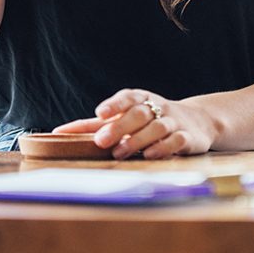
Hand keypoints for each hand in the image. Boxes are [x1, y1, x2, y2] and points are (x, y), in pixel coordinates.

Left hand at [52, 88, 216, 159]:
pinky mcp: (187, 137)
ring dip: (137, 140)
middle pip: (138, 114)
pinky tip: (149, 155)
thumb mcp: (123, 118)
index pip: (127, 97)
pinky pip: (176, 140)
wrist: (196, 122)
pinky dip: (163, 147)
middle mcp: (157, 107)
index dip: (114, 104)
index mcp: (139, 98)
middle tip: (102, 141)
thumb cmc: (148, 120)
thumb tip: (58, 132)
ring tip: (120, 152)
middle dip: (120, 127)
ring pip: (156, 127)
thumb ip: (94, 125)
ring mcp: (173, 121)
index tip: (100, 113)